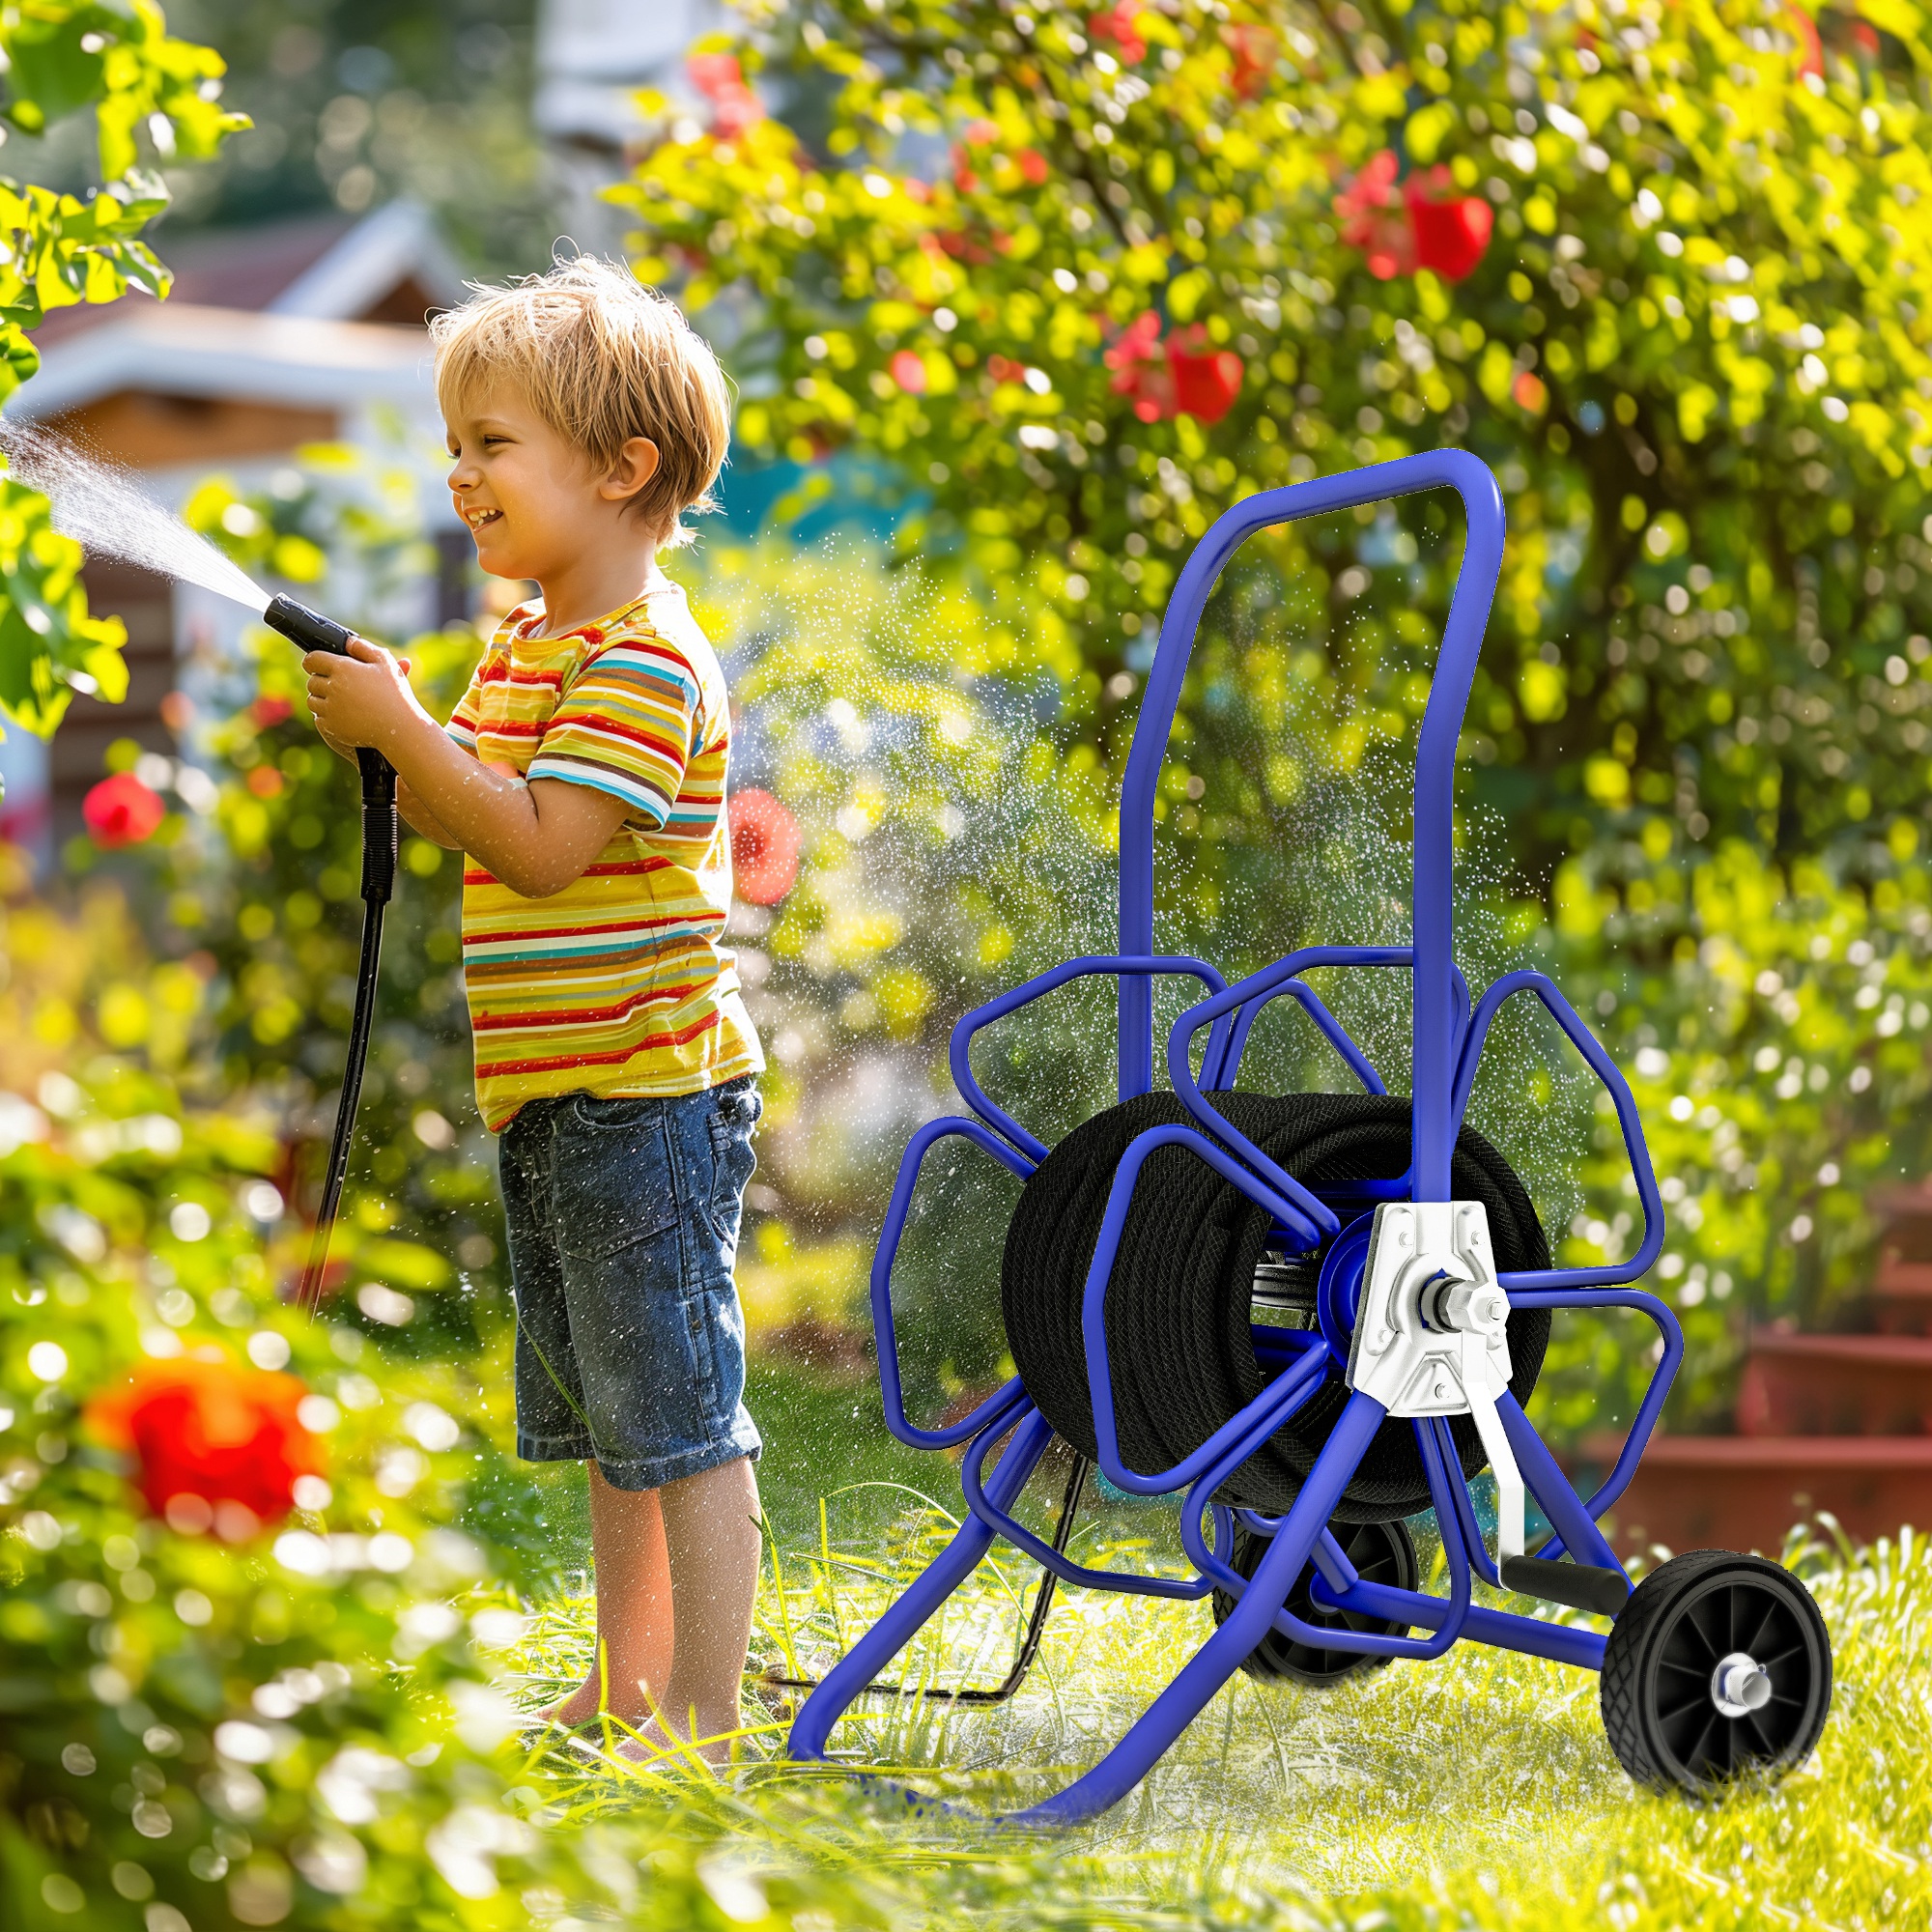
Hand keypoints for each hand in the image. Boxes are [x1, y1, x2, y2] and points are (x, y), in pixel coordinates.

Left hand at [303, 636, 420, 754]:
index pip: (312, 660)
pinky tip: (343, 716)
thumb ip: (365, 648)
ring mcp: (330, 708)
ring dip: (322, 700)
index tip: (319, 665)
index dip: (314, 661)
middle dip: (320, 682)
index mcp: (343, 668)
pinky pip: (318, 719)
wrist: (401, 728)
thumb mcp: (386, 664)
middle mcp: (332, 687)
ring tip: (340, 702)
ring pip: (312, 701)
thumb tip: (347, 642)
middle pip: (311, 682)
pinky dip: (327, 717)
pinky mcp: (331, 727)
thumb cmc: (396, 694)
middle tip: (336, 686)